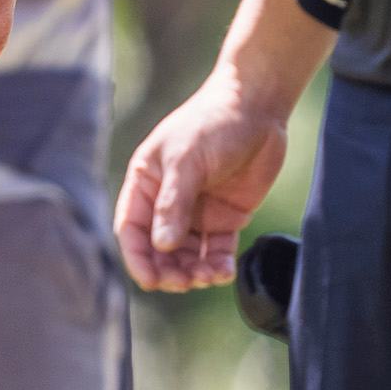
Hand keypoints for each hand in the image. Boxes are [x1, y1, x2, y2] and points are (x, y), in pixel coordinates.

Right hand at [115, 74, 288, 291]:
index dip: (137, 257)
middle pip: (158, 249)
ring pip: (186, 256)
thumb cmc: (213, 123)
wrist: (258, 107)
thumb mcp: (187, 160)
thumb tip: (161, 247)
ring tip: (208, 276)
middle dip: (168, 270)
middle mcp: (167, 201)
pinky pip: (215, 251)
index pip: (133, 229)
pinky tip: (223, 271)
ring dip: (193, 272)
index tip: (149, 281)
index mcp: (146, 184)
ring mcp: (196, 212)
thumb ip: (173, 204)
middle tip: (184, 282)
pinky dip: (217, 265)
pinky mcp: (225, 218)